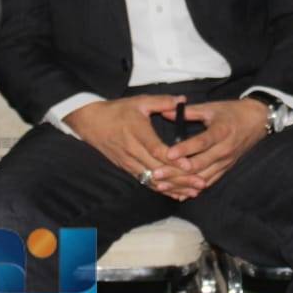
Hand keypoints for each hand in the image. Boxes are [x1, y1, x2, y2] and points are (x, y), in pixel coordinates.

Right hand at [65, 95, 199, 198]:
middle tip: (201, 183)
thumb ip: (162, 101)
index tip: (190, 165)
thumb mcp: (139, 101)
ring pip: (153, 180)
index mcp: (137, 132)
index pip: (156, 149)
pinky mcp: (127, 168)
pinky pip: (146, 182)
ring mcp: (129, 162)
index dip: (173, 159)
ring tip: (194, 191)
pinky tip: (177, 194)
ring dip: (174, 187)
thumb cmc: (117, 110)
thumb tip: (183, 99)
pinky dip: (162, 189)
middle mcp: (133, 150)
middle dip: (180, 178)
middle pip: (158, 169)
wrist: (91, 122)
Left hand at [162, 98, 269, 195]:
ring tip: (161, 185)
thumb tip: (165, 111)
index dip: (185, 149)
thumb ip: (188, 111)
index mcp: (221, 131)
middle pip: (199, 165)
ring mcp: (226, 162)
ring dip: (181, 183)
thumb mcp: (211, 107)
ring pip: (202, 177)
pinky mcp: (226, 168)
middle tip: (156, 174)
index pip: (202, 142)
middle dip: (176, 172)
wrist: (257, 121)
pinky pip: (209, 182)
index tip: (168, 154)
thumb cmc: (232, 112)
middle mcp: (224, 149)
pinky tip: (178, 193)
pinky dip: (193, 189)